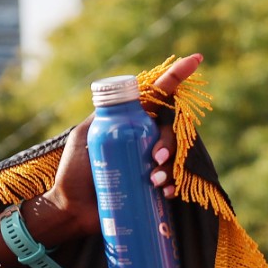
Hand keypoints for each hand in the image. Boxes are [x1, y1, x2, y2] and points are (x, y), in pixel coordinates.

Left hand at [41, 53, 201, 235]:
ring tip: (154, 181)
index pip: (157, 95)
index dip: (176, 76)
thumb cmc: (74, 172)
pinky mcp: (152, 184)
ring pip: (175, 153)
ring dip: (171, 166)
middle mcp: (144, 138)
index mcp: (130, 121)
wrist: (71, 208)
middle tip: (155, 159)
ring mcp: (150, 161)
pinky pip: (173, 180)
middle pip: (170, 128)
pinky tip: (165, 192)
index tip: (196, 59)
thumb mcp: (84, 136)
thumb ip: (102, 115)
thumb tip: (123, 96)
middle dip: (169, 142)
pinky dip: (172, 185)